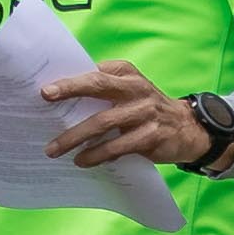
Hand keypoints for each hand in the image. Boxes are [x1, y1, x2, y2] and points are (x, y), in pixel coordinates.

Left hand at [40, 60, 214, 168]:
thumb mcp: (129, 90)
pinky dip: (98, 154)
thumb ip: (103, 90)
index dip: (69, 80)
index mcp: (126, 73)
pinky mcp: (151, 135)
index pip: (94, 73)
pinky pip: (118, 146)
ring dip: (76, 136)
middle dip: (70, 90)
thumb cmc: (145, 108)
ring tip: (55, 149)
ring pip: (103, 122)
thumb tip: (62, 101)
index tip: (45, 90)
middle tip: (46, 99)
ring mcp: (145, 112)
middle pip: (98, 86)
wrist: (188, 128)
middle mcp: (136, 88)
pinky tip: (83, 161)